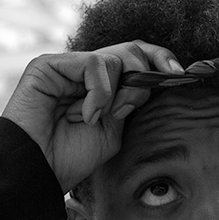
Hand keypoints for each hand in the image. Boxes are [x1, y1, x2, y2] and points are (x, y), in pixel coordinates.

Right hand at [1, 43, 183, 192]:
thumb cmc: (72, 157)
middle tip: (141, 98)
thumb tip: (154, 80)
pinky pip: (94, 63)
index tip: (180, 75)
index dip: (160, 61)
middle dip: (146, 71)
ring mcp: (68, 66)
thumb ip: (130, 104)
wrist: (38, 170)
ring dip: (117, 93)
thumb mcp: (114, 131)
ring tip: (99, 118)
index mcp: (103, 87)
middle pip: (131, 49)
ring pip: (115, 58)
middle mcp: (86, 72)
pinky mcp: (50, 64)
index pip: (138, 60)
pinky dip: (99, 92)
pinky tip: (87, 114)